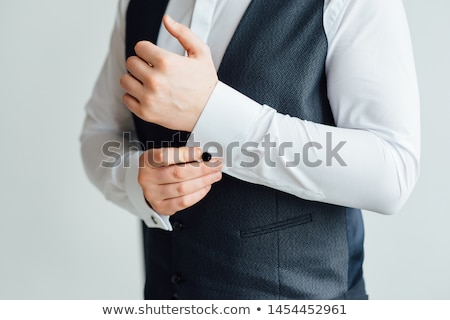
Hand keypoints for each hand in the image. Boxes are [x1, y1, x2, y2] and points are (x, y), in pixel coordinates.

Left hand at [120, 15, 217, 131]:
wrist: (209, 111)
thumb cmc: (205, 84)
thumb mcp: (200, 53)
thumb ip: (183, 33)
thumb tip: (167, 21)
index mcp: (166, 62)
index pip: (139, 47)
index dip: (147, 51)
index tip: (154, 58)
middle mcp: (155, 79)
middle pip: (131, 62)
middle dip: (141, 64)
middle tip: (153, 70)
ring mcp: (149, 97)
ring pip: (125, 80)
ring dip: (135, 79)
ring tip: (148, 82)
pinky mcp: (146, 112)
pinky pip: (126, 99)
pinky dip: (133, 96)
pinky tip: (147, 95)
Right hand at [139, 147, 222, 215]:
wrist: (152, 184)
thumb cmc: (162, 166)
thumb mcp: (167, 154)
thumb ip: (183, 151)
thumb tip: (204, 153)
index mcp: (147, 161)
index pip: (164, 156)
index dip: (184, 154)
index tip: (200, 153)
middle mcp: (147, 178)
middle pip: (178, 173)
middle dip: (202, 168)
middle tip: (216, 165)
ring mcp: (153, 195)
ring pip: (183, 188)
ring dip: (204, 181)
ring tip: (215, 175)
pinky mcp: (161, 207)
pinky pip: (184, 202)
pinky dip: (198, 194)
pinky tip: (206, 186)